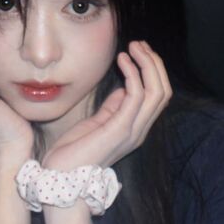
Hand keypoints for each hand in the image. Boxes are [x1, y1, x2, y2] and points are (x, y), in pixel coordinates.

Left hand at [41, 40, 171, 170]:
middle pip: (163, 91)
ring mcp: (132, 132)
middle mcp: (139, 131)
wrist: (60, 178)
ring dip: (147, 64)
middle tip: (140, 44)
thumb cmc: (74, 152)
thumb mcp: (97, 122)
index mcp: (135, 129)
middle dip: (155, 64)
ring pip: (156, 92)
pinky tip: (122, 60)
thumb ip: (113, 107)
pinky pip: (136, 96)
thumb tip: (125, 87)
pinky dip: (133, 74)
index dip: (153, 71)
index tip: (139, 51)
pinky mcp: (119, 130)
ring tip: (134, 47)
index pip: (158, 96)